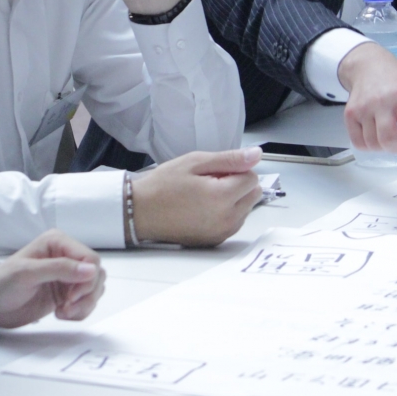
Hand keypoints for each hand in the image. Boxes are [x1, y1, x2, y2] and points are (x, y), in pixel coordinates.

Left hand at [0, 230, 104, 326]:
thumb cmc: (2, 283)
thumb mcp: (27, 273)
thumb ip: (60, 269)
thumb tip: (92, 271)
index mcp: (58, 242)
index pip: (90, 259)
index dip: (87, 280)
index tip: (70, 297)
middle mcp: (67, 256)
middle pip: (97, 275)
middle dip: (86, 295)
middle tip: (65, 308)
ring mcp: (68, 276)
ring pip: (95, 289)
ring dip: (84, 305)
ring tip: (62, 312)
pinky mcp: (67, 293)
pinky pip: (87, 302)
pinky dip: (80, 312)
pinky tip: (61, 314)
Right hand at [132, 148, 262, 246]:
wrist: (139, 212)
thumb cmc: (163, 185)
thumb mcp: (195, 162)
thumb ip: (230, 159)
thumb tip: (256, 155)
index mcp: (222, 197)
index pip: (252, 177)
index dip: (235, 169)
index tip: (215, 171)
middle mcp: (226, 219)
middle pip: (253, 194)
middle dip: (238, 184)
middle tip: (211, 181)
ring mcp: (222, 232)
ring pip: (246, 208)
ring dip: (234, 199)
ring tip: (205, 195)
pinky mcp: (216, 240)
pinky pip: (235, 222)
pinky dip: (226, 213)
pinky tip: (204, 208)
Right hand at [338, 42, 396, 151]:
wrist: (367, 66)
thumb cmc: (395, 81)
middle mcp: (382, 100)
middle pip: (387, 138)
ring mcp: (363, 107)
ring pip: (373, 144)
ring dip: (383, 146)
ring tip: (388, 134)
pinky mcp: (350, 113)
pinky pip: (358, 142)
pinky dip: (368, 145)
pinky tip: (374, 135)